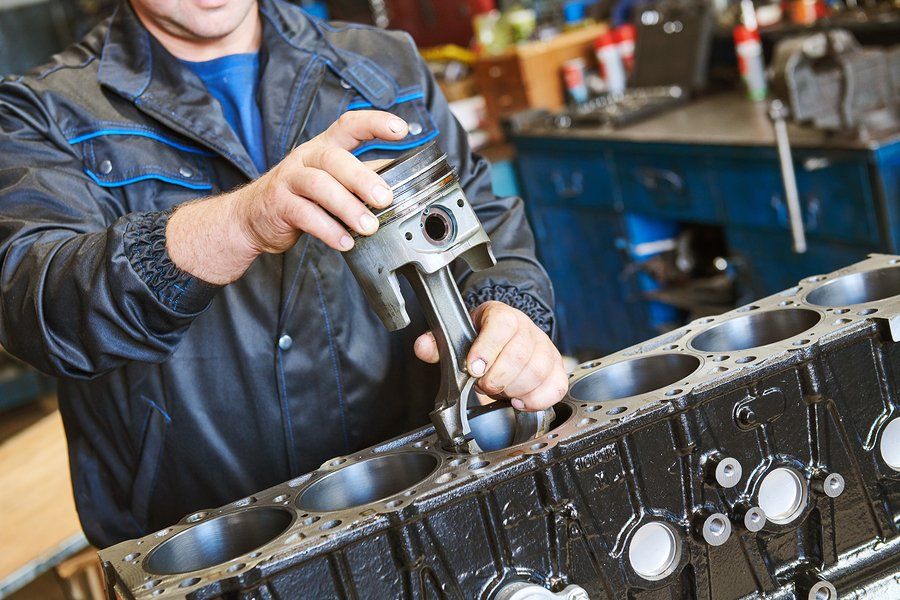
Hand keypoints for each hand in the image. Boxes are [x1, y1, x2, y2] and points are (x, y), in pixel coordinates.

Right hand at [236, 110, 407, 254]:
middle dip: (362, 178)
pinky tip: (345, 242)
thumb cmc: (300, 195)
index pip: (349, 125)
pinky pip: (305, 215)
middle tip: (385, 198)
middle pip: (334, 159)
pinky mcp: (279, 204)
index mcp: (324, 147)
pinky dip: (328, 230)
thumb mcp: (330, 178)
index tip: (401, 129)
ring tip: (369, 227)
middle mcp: (306, 157)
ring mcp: (290, 179)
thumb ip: (360, 176)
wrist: (252, 216)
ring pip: (320, 186)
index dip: (375, 123)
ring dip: (348, 208)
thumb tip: (400, 178)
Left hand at [414, 301, 567, 410]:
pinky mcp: (557, 369)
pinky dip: (536, 400)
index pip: (502, 325)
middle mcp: (528, 329)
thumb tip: (423, 347)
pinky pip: (555, 387)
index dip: (487, 349)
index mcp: (502, 316)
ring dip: (514, 389)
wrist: (508, 338)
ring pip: (538, 371)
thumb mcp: (458, 337)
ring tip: (500, 391)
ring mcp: (545, 348)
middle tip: (484, 384)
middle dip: (497, 377)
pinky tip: (519, 401)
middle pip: (520, 354)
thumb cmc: (483, 339)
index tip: (473, 368)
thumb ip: (438, 344)